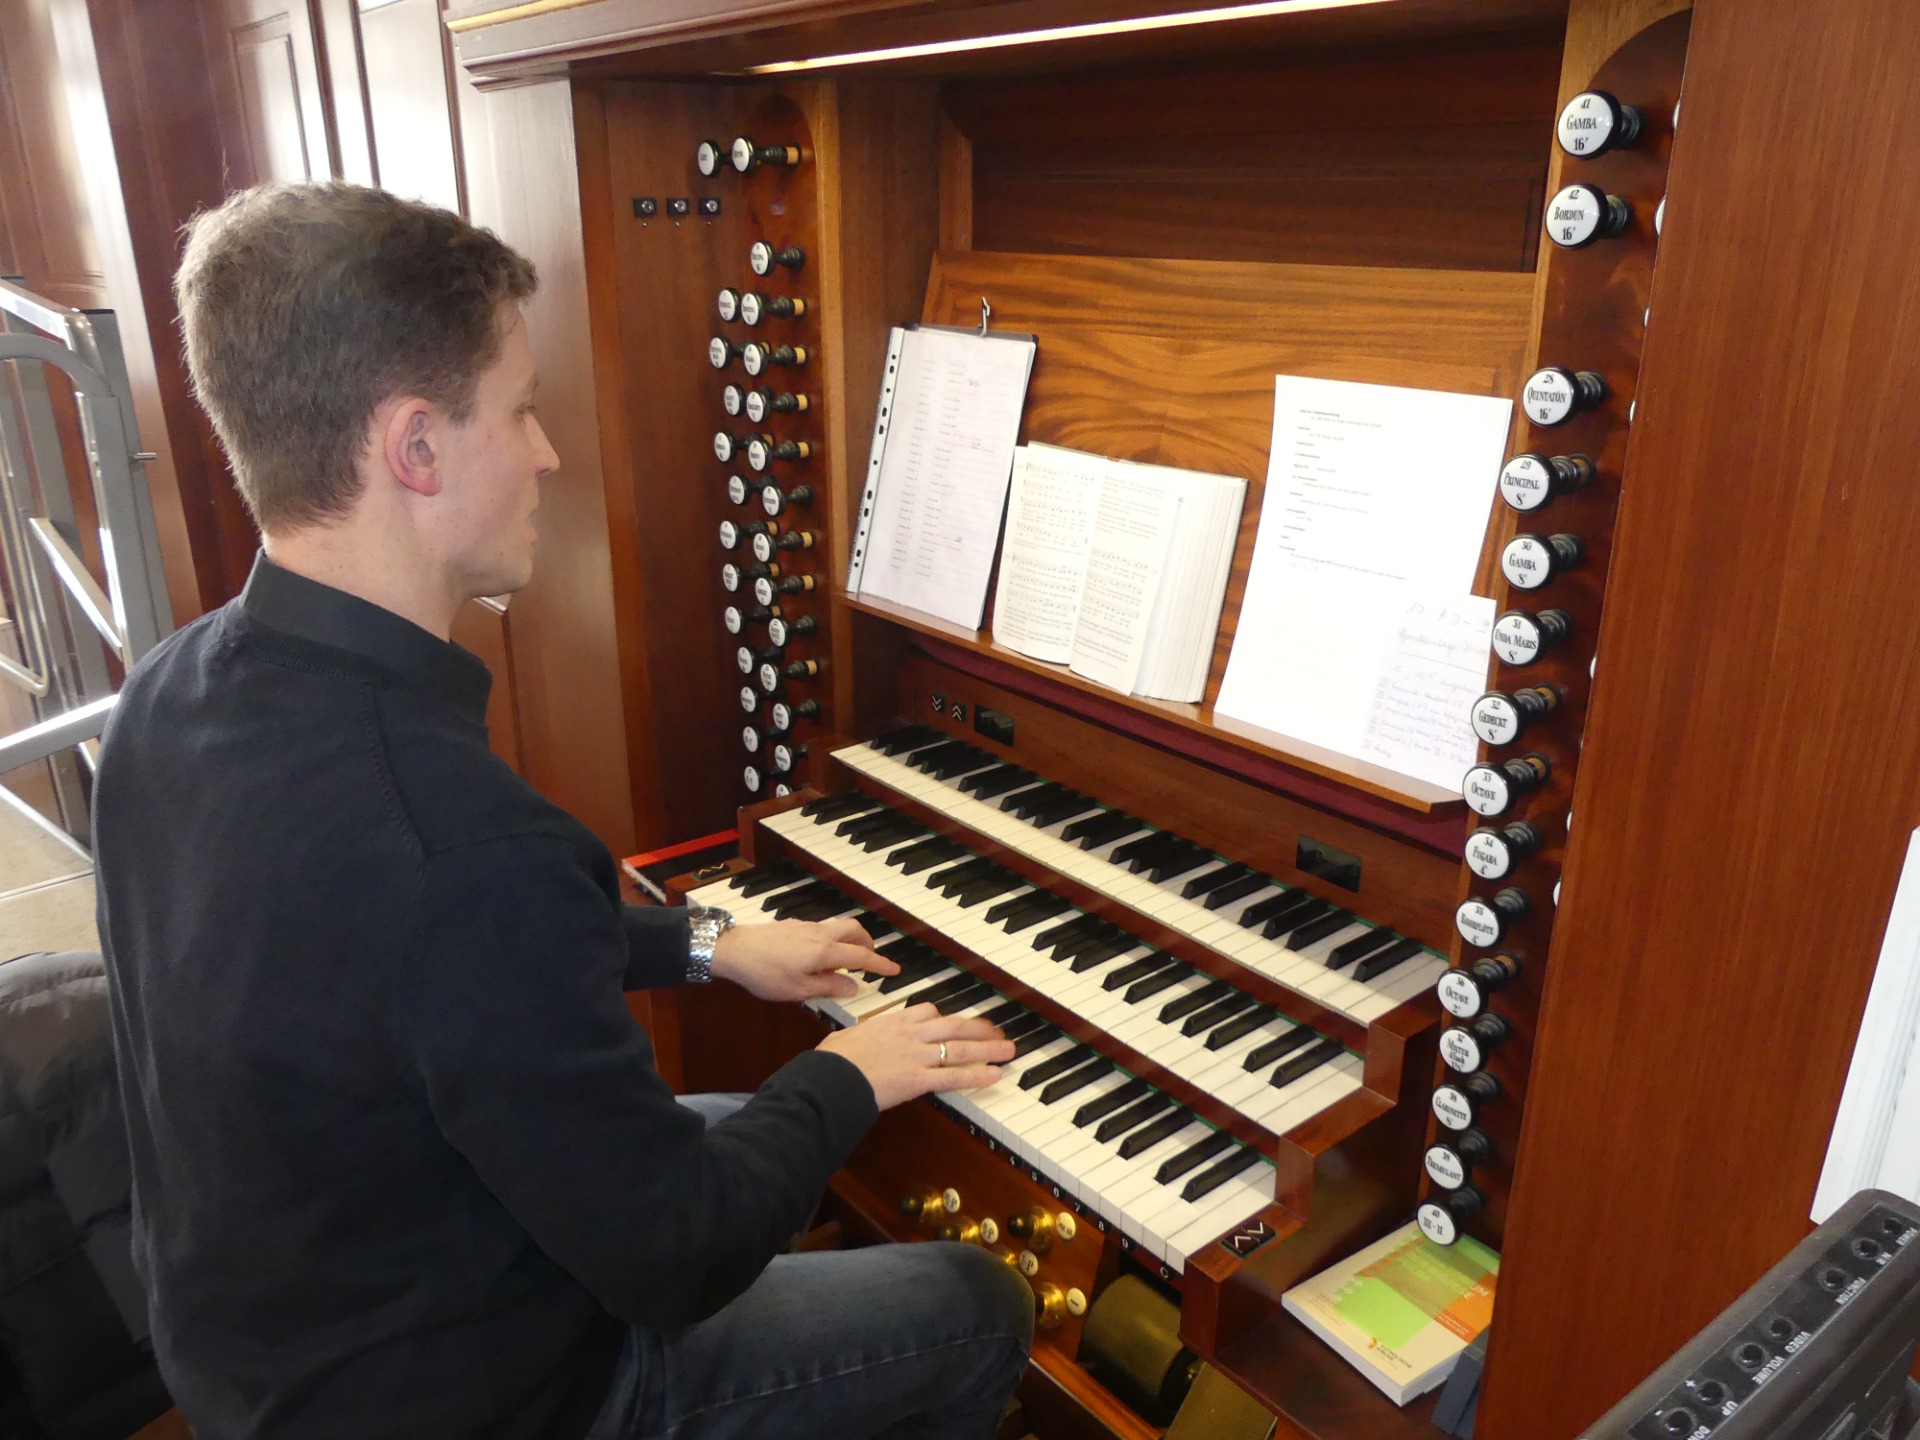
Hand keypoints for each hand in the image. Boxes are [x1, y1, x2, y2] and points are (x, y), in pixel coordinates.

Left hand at [708, 917, 896, 1002]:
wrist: (733, 950)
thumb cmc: (765, 974)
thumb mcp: (799, 990)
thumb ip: (829, 986)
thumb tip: (853, 986)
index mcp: (825, 951)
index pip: (862, 956)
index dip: (881, 964)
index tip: (895, 970)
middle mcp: (820, 934)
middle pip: (855, 930)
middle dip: (868, 943)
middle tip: (870, 960)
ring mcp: (805, 926)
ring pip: (838, 926)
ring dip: (849, 939)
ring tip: (844, 959)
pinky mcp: (792, 925)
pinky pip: (822, 928)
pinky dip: (831, 938)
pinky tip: (818, 954)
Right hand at [817, 1002, 1014, 1109]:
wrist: (832, 1076)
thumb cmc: (832, 1060)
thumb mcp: (843, 1038)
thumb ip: (855, 1037)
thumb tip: (845, 1040)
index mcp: (892, 1022)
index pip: (927, 1012)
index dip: (946, 1018)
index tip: (957, 1022)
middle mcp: (910, 1034)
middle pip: (953, 1026)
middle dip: (978, 1028)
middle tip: (997, 1030)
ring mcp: (917, 1056)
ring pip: (960, 1048)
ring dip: (988, 1049)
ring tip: (1008, 1049)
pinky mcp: (918, 1079)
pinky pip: (953, 1076)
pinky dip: (977, 1075)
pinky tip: (994, 1074)